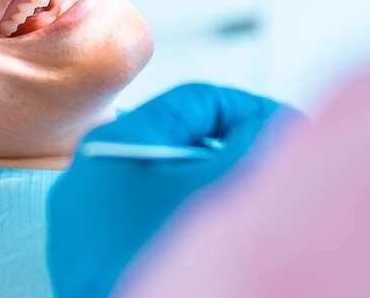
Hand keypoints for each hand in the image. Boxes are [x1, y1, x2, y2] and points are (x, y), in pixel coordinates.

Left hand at [47, 83, 301, 297]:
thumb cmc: (177, 254)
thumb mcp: (233, 180)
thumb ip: (257, 136)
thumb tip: (267, 125)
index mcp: (112, 145)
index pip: (195, 102)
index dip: (252, 111)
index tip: (289, 131)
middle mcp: (85, 181)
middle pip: (176, 147)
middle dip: (232, 156)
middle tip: (275, 174)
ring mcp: (80, 230)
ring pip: (161, 193)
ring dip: (210, 197)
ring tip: (249, 218)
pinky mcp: (87, 268)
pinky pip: (143, 232)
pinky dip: (183, 231)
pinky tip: (215, 250)